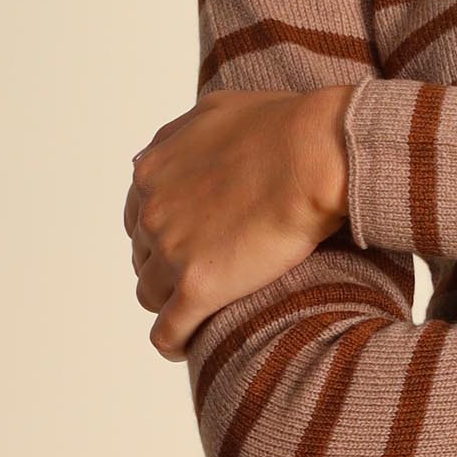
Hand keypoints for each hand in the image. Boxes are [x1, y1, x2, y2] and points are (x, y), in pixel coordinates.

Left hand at [124, 85, 354, 359]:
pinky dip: (173, 341)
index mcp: (153, 170)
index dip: (163, 233)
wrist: (317, 152)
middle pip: (143, 255)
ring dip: (169, 302)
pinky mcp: (198, 286)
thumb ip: (185, 134)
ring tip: (198, 312)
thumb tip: (173, 146)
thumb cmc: (286, 125)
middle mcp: (153, 209)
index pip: (139, 217)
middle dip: (165, 265)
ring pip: (150, 293)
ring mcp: (172, 249)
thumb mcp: (219, 110)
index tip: (189, 242)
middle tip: (202, 273)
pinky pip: (168, 332)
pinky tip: (186, 345)